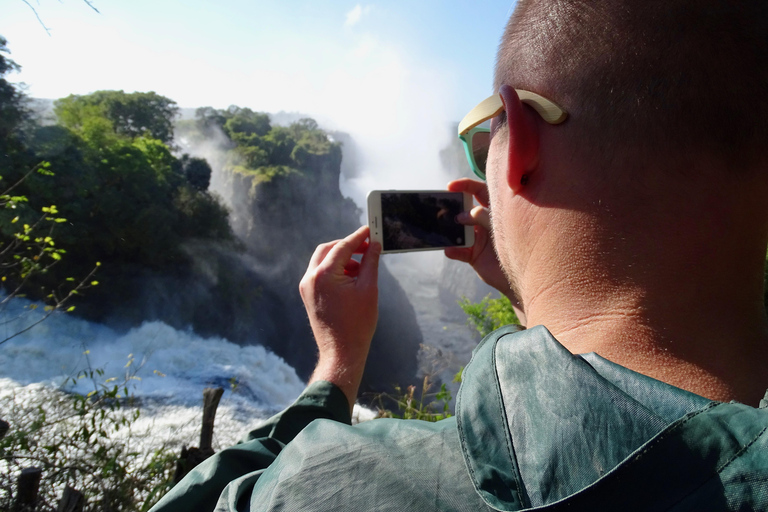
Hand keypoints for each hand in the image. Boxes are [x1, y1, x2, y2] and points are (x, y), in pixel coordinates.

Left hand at [299, 226, 380, 409]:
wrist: (341, 352)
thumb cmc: (357, 324)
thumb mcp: (368, 289)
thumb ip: (370, 262)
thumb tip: (375, 245)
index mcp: (324, 275)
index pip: (342, 246)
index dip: (358, 237)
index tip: (370, 231)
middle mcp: (310, 278)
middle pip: (328, 249)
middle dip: (347, 246)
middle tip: (366, 247)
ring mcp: (306, 287)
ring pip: (322, 260)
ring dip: (341, 258)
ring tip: (361, 267)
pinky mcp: (308, 295)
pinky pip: (320, 273)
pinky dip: (334, 270)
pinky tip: (351, 278)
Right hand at [444, 178, 513, 297]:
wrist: (524, 274)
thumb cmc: (520, 245)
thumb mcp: (503, 226)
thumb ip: (483, 217)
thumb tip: (462, 215)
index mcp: (494, 210)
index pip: (479, 191)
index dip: (465, 185)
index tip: (451, 187)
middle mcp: (483, 222)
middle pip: (464, 210)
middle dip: (453, 207)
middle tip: (444, 207)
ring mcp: (477, 239)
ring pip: (459, 231)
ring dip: (451, 230)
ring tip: (444, 229)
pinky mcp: (473, 255)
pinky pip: (459, 252)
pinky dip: (453, 251)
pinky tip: (450, 250)